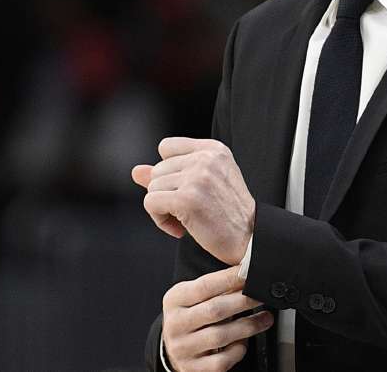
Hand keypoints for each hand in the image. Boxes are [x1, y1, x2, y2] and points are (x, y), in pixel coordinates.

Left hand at [132, 137, 256, 264]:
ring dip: (163, 209)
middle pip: (157, 170)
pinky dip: (160, 220)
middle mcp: (205, 158)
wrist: (250, 239)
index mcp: (213, 149)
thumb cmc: (228, 214)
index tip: (186, 190)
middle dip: (166, 193)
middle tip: (188, 211)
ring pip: (152, 188)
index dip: (169, 172)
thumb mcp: (203, 184)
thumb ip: (171, 173)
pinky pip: (151, 203)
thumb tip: (136, 171)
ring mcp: (196, 177)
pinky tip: (180, 229)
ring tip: (186, 220)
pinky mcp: (187, 199)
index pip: (166, 147)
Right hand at [161, 266, 273, 371]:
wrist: (174, 348)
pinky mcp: (193, 368)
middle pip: (214, 310)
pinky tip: (244, 340)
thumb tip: (245, 274)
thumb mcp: (192, 296)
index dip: (230, 278)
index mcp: (174, 301)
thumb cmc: (190, 317)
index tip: (249, 273)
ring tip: (265, 318)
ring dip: (249, 325)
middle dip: (244, 301)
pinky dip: (238, 349)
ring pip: (221, 336)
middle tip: (261, 296)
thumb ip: (215, 286)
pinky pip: (222, 360)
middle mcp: (175, 325)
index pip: (204, 286)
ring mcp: (183, 349)